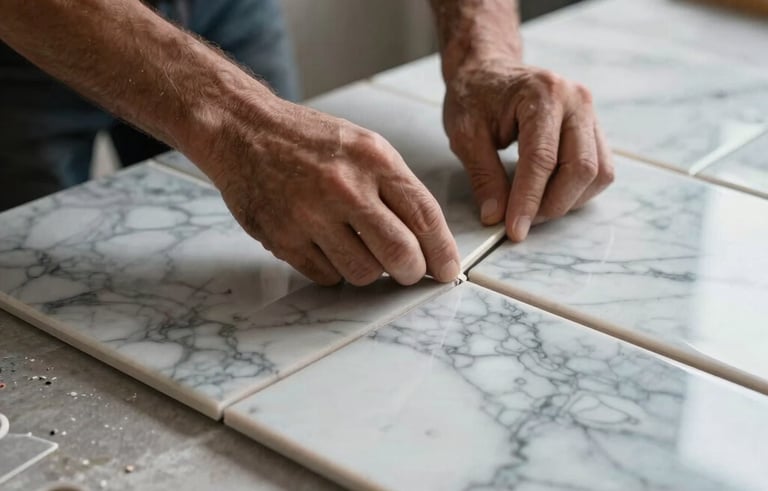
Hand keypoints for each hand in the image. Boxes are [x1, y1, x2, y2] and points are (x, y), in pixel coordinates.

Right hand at [198, 99, 460, 286]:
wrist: (243, 130)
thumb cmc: (309, 139)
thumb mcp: (363, 145)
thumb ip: (396, 188)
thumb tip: (428, 240)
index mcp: (373, 158)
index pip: (424, 216)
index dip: (443, 251)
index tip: (448, 270)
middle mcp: (344, 186)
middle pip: (399, 254)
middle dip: (411, 271)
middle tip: (407, 271)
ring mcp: (310, 214)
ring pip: (363, 273)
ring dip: (369, 270)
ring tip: (357, 247)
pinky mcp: (283, 238)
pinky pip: (327, 276)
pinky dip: (333, 269)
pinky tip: (325, 244)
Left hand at [443, 58, 613, 241]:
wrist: (489, 68)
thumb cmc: (475, 96)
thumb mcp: (465, 134)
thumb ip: (483, 176)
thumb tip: (496, 217)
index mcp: (542, 94)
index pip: (542, 159)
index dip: (529, 200)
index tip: (515, 230)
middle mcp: (576, 100)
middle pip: (581, 168)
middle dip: (552, 205)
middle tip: (522, 222)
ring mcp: (590, 112)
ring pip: (598, 173)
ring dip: (568, 201)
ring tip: (533, 209)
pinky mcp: (594, 127)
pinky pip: (600, 169)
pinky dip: (578, 191)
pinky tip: (549, 195)